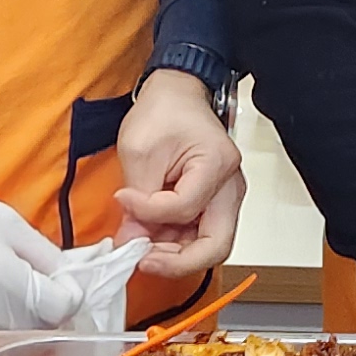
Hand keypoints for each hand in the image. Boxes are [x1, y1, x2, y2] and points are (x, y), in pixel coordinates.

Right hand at [0, 181, 83, 350]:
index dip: (71, 289)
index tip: (64, 275)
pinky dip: (0, 323)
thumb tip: (67, 274)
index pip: (66, 308)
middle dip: (52, 306)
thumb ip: (45, 253)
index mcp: (16, 291)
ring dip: (27, 317)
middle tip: (44, 280)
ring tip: (15, 287)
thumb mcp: (9, 223)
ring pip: (19, 337)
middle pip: (46, 328)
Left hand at [113, 70, 242, 281]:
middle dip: (177, 261)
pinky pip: (199, 234)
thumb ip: (138, 201)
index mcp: (217, 165)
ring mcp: (225, 197)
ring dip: (174, 255)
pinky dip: (175, 243)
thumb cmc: (165, 111)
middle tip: (143, 261)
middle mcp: (230, 186)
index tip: (124, 200)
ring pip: (208, 246)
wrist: (177, 94)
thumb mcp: (140, 151)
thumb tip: (133, 240)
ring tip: (142, 247)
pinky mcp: (213, 202)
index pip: (186, 209)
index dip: (149, 213)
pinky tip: (152, 238)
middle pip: (216, 245)